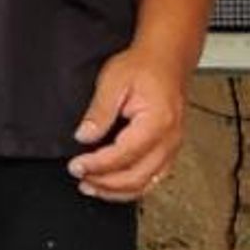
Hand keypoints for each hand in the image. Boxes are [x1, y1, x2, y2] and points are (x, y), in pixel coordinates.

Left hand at [69, 45, 191, 199]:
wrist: (167, 59)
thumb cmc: (144, 66)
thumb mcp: (113, 81)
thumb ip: (99, 111)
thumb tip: (84, 136)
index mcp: (157, 122)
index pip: (123, 155)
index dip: (97, 165)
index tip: (76, 166)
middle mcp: (169, 138)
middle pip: (136, 177)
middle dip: (104, 182)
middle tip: (80, 177)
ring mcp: (172, 146)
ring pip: (146, 183)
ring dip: (116, 191)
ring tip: (91, 187)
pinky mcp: (170, 149)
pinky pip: (153, 178)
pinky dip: (131, 187)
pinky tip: (113, 185)